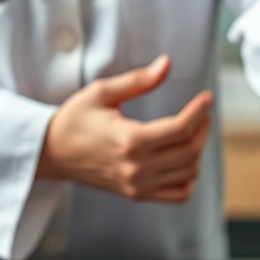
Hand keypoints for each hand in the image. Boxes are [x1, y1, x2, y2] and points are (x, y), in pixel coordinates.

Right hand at [36, 55, 212, 202]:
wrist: (52, 152)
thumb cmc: (74, 120)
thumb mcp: (102, 92)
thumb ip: (138, 80)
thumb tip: (166, 64)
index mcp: (129, 140)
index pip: (180, 129)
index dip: (199, 111)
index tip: (207, 98)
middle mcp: (136, 167)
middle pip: (189, 151)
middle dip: (202, 128)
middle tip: (202, 112)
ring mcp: (137, 184)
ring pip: (188, 173)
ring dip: (197, 150)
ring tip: (193, 131)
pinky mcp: (136, 194)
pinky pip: (177, 195)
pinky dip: (189, 179)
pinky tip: (186, 161)